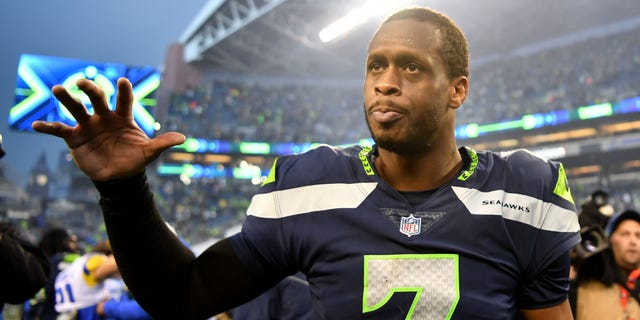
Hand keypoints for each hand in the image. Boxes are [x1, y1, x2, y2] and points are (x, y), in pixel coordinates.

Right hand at [32, 78, 184, 180]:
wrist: (118, 177)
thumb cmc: (134, 160)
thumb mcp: (149, 153)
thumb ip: (162, 144)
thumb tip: (183, 139)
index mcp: (122, 117)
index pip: (123, 100)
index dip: (123, 91)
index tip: (123, 81)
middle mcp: (104, 117)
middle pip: (96, 98)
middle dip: (90, 89)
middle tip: (82, 83)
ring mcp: (88, 126)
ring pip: (76, 108)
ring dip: (66, 99)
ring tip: (57, 89)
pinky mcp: (74, 138)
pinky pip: (59, 130)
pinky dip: (47, 127)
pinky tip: (35, 125)